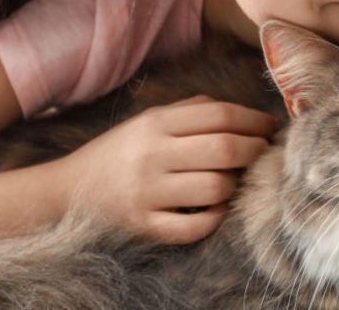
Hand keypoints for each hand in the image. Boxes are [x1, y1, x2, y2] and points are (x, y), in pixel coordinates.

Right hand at [57, 95, 277, 244]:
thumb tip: (246, 113)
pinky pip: (194, 227)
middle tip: (263, 153)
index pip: (221, 115)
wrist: (68, 189)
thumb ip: (193, 110)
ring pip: (216, 189)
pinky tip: (215, 209)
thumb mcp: (149, 120)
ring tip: (236, 180)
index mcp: (156, 123)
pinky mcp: (143, 226)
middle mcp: (151, 155)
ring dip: (236, 185)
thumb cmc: (122, 151)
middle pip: (225, 150)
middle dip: (255, 151)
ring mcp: (146, 193)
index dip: (255, 120)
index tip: (270, 128)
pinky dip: (214, 219)